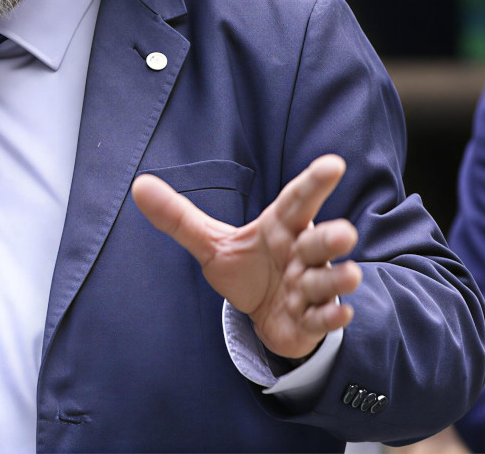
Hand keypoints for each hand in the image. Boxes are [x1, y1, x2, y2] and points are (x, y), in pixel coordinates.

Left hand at [130, 153, 362, 359]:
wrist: (266, 316)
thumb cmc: (248, 270)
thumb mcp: (210, 243)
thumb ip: (178, 217)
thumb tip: (139, 185)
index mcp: (280, 229)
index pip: (297, 201)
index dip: (314, 183)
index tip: (333, 163)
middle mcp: (300, 254)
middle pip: (319, 242)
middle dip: (331, 237)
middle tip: (342, 231)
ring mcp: (309, 287)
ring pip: (326, 279)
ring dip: (334, 278)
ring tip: (345, 273)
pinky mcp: (311, 320)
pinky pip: (325, 317)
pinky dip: (331, 315)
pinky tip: (338, 310)